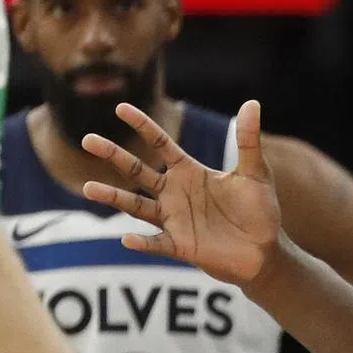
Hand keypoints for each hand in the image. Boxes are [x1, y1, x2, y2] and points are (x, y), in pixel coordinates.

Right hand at [80, 100, 282, 286]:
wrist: (264, 250)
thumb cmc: (259, 209)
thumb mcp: (255, 171)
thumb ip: (248, 140)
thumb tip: (252, 102)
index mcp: (190, 172)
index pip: (161, 144)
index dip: (143, 126)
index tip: (120, 107)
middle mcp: (175, 193)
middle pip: (138, 171)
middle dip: (115, 155)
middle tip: (87, 139)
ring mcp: (174, 219)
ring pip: (136, 206)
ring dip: (114, 197)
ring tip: (88, 188)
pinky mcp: (180, 245)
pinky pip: (156, 243)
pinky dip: (142, 242)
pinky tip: (126, 238)